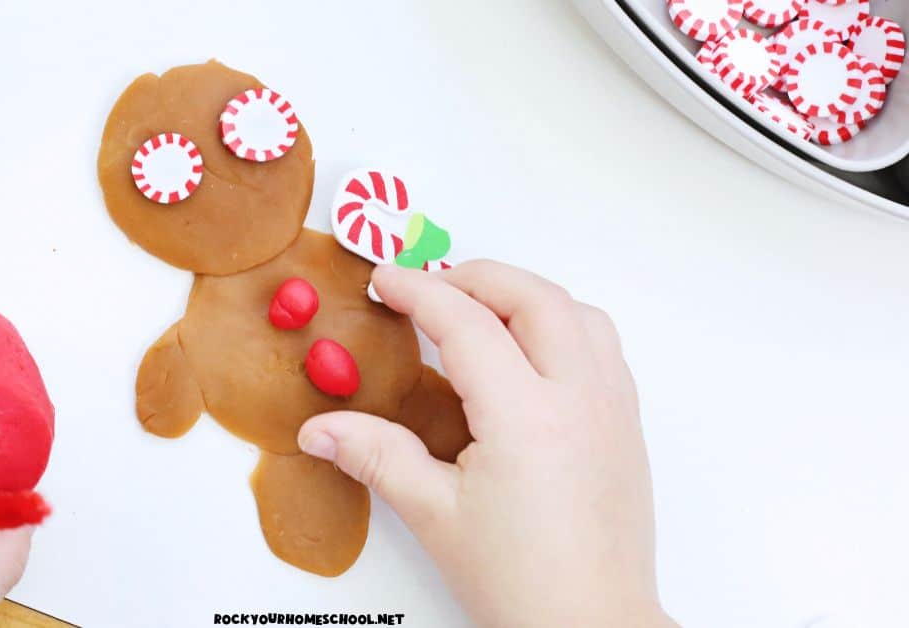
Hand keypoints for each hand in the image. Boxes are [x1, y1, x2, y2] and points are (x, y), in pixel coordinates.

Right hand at [298, 262, 676, 627]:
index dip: (419, 292)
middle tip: (428, 287)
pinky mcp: (627, 426)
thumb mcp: (435, 516)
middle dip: (476, 277)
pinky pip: (602, 346)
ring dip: (526, 296)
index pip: (467, 324)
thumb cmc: (521, 583)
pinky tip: (529, 353)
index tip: (385, 281)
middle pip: (533, 297)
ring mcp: (612, 408)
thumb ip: (376, 457)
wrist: (593, 627)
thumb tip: (319, 428)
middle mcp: (579, 398)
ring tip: (480, 311)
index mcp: (527, 418)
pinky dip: (562, 325)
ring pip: (578, 313)